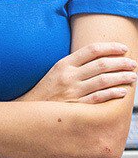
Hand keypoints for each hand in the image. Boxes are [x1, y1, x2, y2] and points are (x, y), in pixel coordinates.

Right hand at [20, 42, 136, 103]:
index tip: (123, 48)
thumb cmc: (46, 91)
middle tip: (133, 63)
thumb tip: (98, 58)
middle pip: (101, 65)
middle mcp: (69, 76)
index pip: (91, 50)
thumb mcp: (55, 71)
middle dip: (121, 63)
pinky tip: (123, 92)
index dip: (110, 47)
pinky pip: (100, 98)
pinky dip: (113, 93)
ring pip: (104, 81)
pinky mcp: (77, 107)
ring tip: (132, 76)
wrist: (30, 110)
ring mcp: (73, 91)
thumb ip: (74, 64)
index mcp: (64, 64)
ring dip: (122, 77)